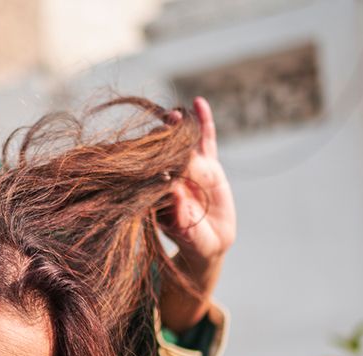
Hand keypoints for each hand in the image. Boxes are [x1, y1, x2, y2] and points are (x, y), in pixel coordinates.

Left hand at [158, 97, 235, 272]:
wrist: (209, 244)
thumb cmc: (193, 243)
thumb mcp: (188, 235)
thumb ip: (182, 218)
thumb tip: (175, 194)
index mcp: (159, 193)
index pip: (156, 173)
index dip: (155, 162)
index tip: (154, 154)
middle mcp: (172, 176)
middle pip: (166, 153)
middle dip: (163, 139)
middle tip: (163, 125)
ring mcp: (190, 168)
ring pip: (184, 143)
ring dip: (178, 126)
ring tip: (175, 113)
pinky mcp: (208, 166)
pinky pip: (206, 141)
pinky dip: (203, 123)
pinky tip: (199, 103)